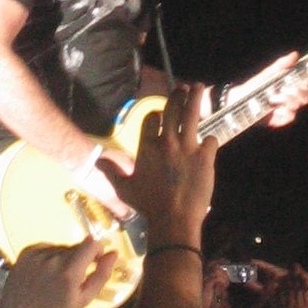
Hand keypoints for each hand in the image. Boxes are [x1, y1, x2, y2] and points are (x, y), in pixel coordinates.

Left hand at [0, 240, 120, 307]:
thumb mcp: (83, 300)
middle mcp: (54, 258)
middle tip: (71, 277)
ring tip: (54, 278)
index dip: (96, 250)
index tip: (93, 261)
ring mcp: (38, 254)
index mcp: (70, 271)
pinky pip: (46, 248)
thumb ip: (101, 276)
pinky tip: (43, 273)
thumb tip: (113, 254)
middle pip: (76, 247)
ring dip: (63, 258)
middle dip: (79, 258)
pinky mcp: (27, 252)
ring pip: (61, 248)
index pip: (91, 243)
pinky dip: (48, 257)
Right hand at [119, 85, 215, 245]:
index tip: (160, 114)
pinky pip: (211, 140)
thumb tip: (97, 161)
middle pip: (172, 109)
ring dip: (196, 100)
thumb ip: (112, 172)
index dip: (156, 114)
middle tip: (183, 88)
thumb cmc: (148, 205)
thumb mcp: (125, 189)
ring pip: (192, 115)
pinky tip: (210, 143)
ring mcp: (188, 147)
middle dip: (178, 96)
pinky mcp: (205, 156)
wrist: (173, 219)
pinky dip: (210, 141)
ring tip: (199, 88)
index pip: (151, 118)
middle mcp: (167, 142)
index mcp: (147, 147)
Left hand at [224, 52, 307, 129]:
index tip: (301, 83)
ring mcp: (285, 110)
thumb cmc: (255, 85)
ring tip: (273, 98)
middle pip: (306, 98)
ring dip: (287, 100)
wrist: (241, 99)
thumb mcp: (269, 73)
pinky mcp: (279, 120)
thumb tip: (295, 54)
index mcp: (290, 88)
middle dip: (298, 92)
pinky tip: (275, 108)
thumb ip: (282, 64)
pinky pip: (289, 117)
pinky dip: (284, 112)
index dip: (306, 87)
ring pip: (297, 106)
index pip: (306, 89)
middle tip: (286, 89)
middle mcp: (290, 100)